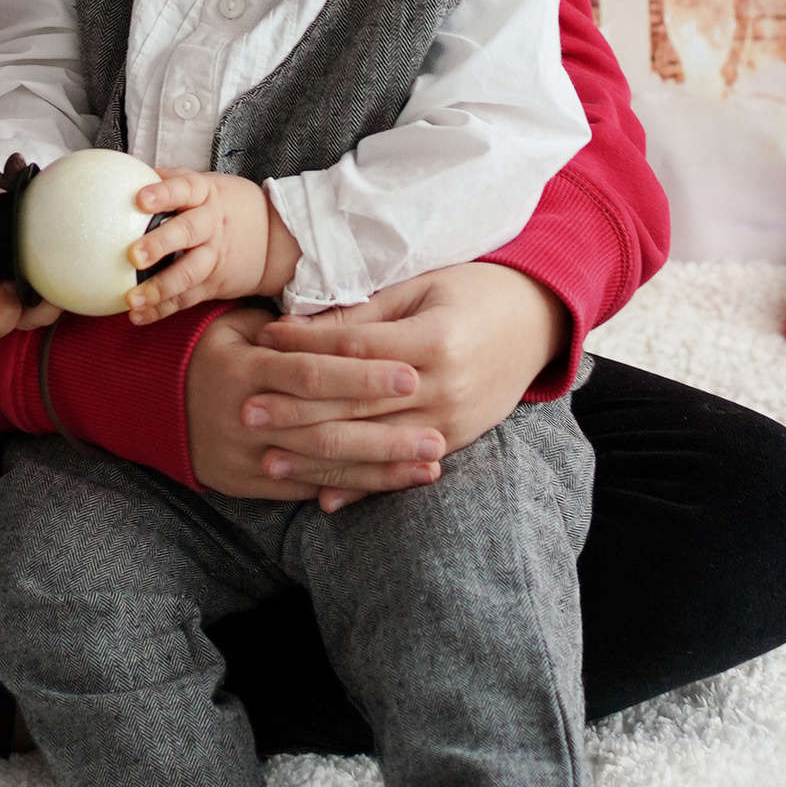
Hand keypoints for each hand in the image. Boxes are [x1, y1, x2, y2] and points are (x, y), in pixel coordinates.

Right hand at [0, 172, 59, 344]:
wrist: (21, 202)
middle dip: (1, 316)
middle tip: (7, 289)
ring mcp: (19, 296)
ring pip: (25, 322)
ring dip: (34, 314)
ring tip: (42, 293)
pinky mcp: (42, 291)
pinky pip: (49, 309)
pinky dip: (54, 305)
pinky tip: (60, 290)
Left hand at [127, 169, 290, 323]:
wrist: (275, 239)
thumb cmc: (228, 206)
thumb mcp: (208, 184)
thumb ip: (172, 179)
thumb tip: (131, 170)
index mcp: (206, 195)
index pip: (184, 189)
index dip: (163, 194)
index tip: (140, 199)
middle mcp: (211, 225)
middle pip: (187, 233)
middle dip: (160, 244)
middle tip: (134, 255)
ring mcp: (214, 257)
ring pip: (188, 273)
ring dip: (160, 287)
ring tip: (132, 298)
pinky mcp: (214, 284)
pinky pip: (187, 299)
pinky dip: (162, 309)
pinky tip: (138, 316)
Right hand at [182, 304, 445, 504]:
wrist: (152, 403)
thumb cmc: (214, 351)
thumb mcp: (237, 324)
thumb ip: (291, 326)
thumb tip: (348, 314)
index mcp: (244, 367)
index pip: (311, 373)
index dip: (361, 376)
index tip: (410, 375)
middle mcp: (242, 415)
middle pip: (323, 427)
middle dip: (383, 433)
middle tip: (437, 434)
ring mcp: (244, 455)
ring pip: (320, 466)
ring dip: (379, 468)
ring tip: (430, 465)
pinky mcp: (248, 484)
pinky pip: (305, 489)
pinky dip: (350, 487)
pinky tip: (392, 485)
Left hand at [225, 260, 567, 510]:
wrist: (539, 321)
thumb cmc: (475, 290)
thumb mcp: (422, 288)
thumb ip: (365, 315)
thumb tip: (301, 328)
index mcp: (434, 340)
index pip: (354, 349)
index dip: (305, 346)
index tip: (263, 341)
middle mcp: (444, 388)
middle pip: (357, 405)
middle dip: (296, 410)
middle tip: (245, 410)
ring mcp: (452, 423)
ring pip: (373, 447)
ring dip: (318, 457)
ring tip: (269, 459)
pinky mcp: (458, 443)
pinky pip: (400, 470)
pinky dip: (361, 485)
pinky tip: (322, 498)